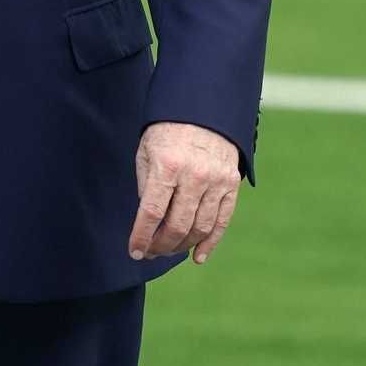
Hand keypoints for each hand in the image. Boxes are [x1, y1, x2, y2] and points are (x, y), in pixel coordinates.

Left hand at [127, 121, 241, 264]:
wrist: (203, 109)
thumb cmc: (167, 131)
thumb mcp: (147, 153)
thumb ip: (146, 187)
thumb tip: (148, 224)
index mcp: (168, 165)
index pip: (151, 213)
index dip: (141, 237)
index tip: (134, 251)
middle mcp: (194, 175)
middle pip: (177, 226)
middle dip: (160, 246)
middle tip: (150, 252)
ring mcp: (217, 180)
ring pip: (199, 228)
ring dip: (181, 246)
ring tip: (168, 250)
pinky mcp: (232, 184)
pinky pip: (222, 221)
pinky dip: (210, 243)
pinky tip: (197, 256)